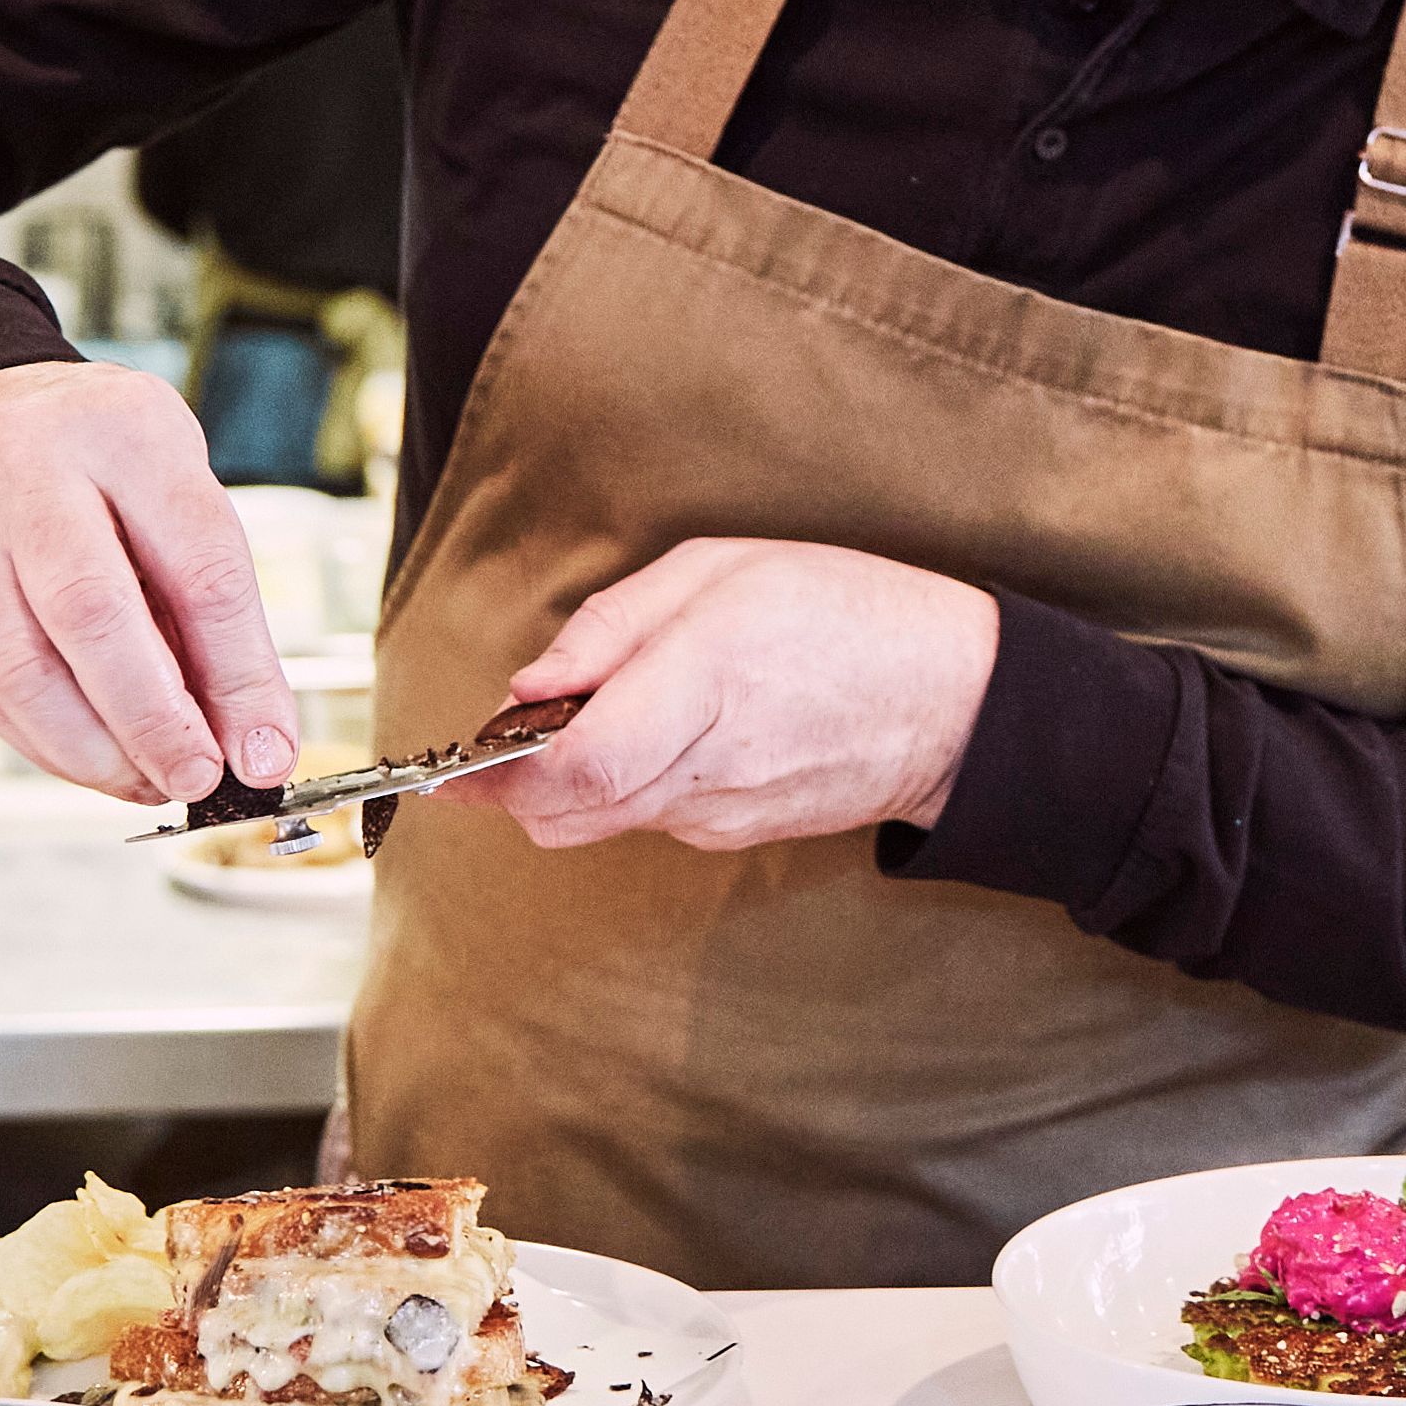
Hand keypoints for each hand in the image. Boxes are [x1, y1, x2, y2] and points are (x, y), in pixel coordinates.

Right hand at [0, 357, 298, 808]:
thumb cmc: (92, 459)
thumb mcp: (174, 486)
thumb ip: (210, 601)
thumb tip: (246, 734)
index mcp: (125, 432)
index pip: (197, 563)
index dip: (239, 672)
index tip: (265, 747)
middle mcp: (29, 474)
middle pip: (92, 613)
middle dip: (155, 719)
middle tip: (199, 776)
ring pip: (21, 669)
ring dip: (95, 750)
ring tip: (149, 779)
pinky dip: (45, 744)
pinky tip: (93, 760)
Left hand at [486, 539, 999, 852]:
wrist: (955, 702)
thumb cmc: (842, 612)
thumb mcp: (722, 570)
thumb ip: (611, 626)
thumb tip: (524, 689)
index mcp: (703, 682)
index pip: (571, 768)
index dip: (492, 775)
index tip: (451, 764)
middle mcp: (707, 764)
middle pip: (565, 813)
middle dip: (517, 780)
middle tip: (520, 724)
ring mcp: (723, 813)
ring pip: (598, 818)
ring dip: (576, 777)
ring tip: (618, 707)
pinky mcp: (735, 835)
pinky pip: (648, 815)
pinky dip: (628, 782)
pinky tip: (671, 729)